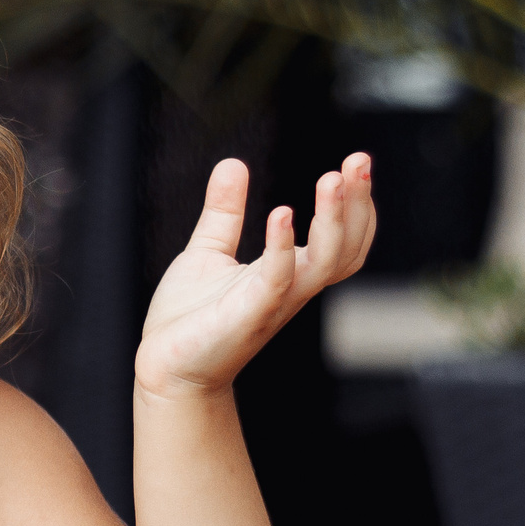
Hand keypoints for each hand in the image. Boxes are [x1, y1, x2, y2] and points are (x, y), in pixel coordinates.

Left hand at [134, 154, 375, 398]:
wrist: (164, 365)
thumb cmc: (189, 317)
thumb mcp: (209, 251)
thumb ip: (225, 211)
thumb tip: (233, 163)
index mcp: (290, 273)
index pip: (343, 239)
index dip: (356, 203)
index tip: (355, 162)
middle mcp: (292, 288)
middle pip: (347, 248)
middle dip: (359, 204)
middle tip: (359, 160)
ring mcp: (274, 302)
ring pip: (326, 263)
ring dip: (334, 220)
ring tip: (331, 179)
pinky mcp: (248, 313)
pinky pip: (277, 280)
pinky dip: (282, 247)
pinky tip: (281, 213)